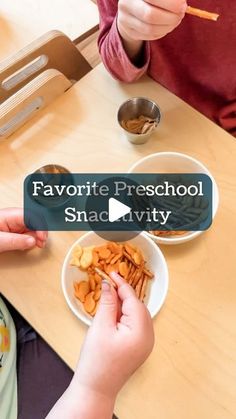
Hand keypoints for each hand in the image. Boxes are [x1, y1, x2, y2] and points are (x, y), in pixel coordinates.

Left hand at [0, 208, 47, 251]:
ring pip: (33, 227)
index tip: (42, 238)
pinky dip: (32, 239)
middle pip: (35, 222)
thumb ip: (16, 241)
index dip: (40, 227)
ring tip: (39, 244)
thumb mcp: (0, 240)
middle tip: (42, 242)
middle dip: (41, 232)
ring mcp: (15, 224)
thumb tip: (32, 241)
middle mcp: (15, 218)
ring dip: (37, 236)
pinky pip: (28, 232)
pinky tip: (32, 243)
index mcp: (12, 215)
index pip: (32, 217)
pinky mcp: (15, 230)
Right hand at [74, 272, 153, 399]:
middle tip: (107, 284)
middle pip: (138, 306)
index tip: (111, 272)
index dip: (121, 284)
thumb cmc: (96, 360)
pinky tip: (113, 312)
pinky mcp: (140, 348)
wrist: (95, 389)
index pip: (133, 299)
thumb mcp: (100, 327)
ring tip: (108, 297)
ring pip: (137, 314)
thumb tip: (108, 284)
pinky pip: (136, 324)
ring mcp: (146, 343)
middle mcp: (149, 336)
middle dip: (123, 294)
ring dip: (124, 304)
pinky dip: (126, 315)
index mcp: (141, 331)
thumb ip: (107, 303)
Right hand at [117, 0, 186, 42]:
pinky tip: (167, 25)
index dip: (171, 3)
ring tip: (176, 20)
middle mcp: (125, 3)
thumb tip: (181, 5)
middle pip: (150, 15)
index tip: (183, 5)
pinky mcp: (130, 31)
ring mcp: (125, 19)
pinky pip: (149, 36)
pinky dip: (162, 31)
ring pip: (150, 28)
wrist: (132, 8)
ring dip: (168, 26)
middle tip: (181, 14)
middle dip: (170, 17)